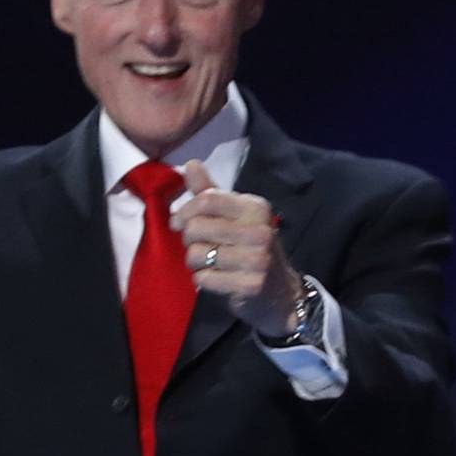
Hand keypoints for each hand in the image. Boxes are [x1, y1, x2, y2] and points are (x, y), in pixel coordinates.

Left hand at [174, 160, 304, 336]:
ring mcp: (257, 260)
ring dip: (194, 262)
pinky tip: (214, 278)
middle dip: (188, 239)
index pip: (207, 199)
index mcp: (254, 208)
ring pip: (197, 255)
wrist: (279, 292)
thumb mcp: (235, 216)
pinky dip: (201, 280)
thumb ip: (210, 192)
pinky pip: (204, 279)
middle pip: (197, 227)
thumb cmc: (250, 248)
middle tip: (197, 246)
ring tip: (207, 263)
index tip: (176, 223)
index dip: (185, 210)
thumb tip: (190, 164)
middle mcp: (259, 231)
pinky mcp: (250, 285)